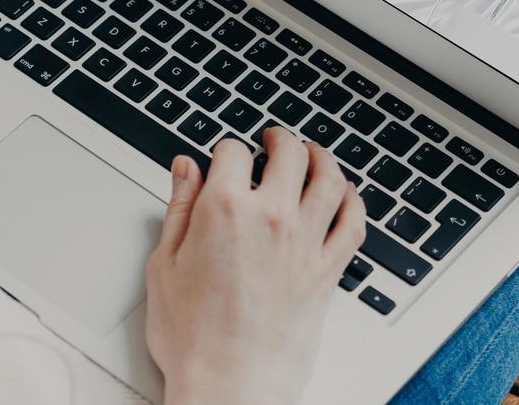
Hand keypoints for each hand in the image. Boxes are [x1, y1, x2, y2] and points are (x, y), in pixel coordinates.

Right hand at [145, 128, 365, 404]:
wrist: (230, 386)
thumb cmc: (194, 338)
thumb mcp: (164, 264)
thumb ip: (179, 208)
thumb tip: (185, 170)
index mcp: (226, 209)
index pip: (232, 151)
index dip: (225, 150)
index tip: (223, 158)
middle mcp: (272, 218)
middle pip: (289, 153)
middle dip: (279, 139)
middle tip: (273, 139)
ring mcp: (306, 244)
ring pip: (329, 179)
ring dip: (322, 157)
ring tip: (313, 153)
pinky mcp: (328, 272)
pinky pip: (353, 223)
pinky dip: (353, 201)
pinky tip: (346, 195)